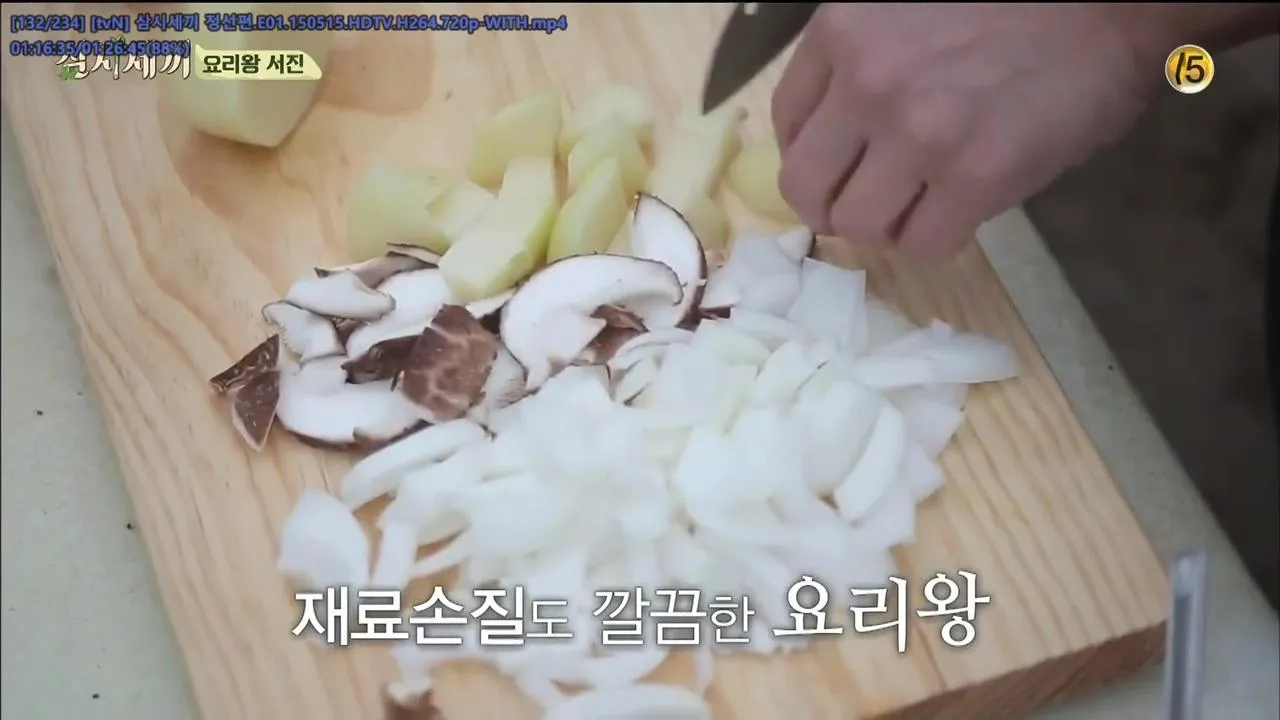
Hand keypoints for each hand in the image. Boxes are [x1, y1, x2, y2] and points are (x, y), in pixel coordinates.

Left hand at [772, 4, 1160, 254]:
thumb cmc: (1017, 1)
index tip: (840, 167)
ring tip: (922, 209)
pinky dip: (939, 240)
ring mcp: (918, 131)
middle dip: (833, 207)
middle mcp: (866, 81)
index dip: (811, 157)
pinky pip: (924, 243)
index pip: (786, 122)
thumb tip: (840, 135)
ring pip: (859, 226)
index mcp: (843, 31)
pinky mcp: (975, 175)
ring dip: (888, 229)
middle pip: (805, 186)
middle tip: (869, 207)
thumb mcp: (906, 8)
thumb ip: (863, 60)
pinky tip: (964, 214)